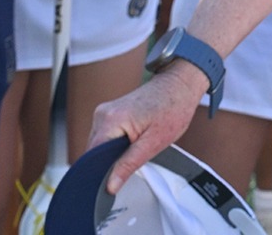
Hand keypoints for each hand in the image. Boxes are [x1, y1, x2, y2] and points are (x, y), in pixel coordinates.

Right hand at [90, 64, 211, 194]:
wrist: (180, 86)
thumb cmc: (173, 108)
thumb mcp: (153, 144)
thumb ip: (128, 165)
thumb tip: (110, 185)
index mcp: (110, 120)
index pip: (91, 157)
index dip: (100, 173)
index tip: (112, 182)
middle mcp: (102, 113)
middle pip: (93, 151)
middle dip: (109, 162)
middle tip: (132, 161)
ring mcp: (105, 111)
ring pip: (99, 145)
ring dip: (114, 153)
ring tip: (136, 147)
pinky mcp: (110, 113)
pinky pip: (106, 136)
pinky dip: (116, 145)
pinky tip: (132, 142)